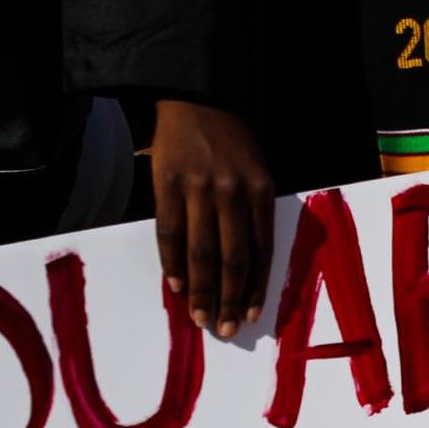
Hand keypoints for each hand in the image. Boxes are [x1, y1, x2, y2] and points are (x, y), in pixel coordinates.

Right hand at [150, 100, 274, 338]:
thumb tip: (246, 267)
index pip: (261, 250)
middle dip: (229, 299)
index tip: (250, 315)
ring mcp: (198, 188)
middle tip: (224, 329)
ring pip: (201, 252)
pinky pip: (170, 233)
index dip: (255, 287)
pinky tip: (177, 285)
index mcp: (260, 189)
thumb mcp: (256, 170)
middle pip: (232, 259)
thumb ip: (254, 213)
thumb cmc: (230, 141)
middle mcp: (232, 192)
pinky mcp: (167, 184)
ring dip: (201, 291)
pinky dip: (172, 263)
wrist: (197, 99)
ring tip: (200, 317)